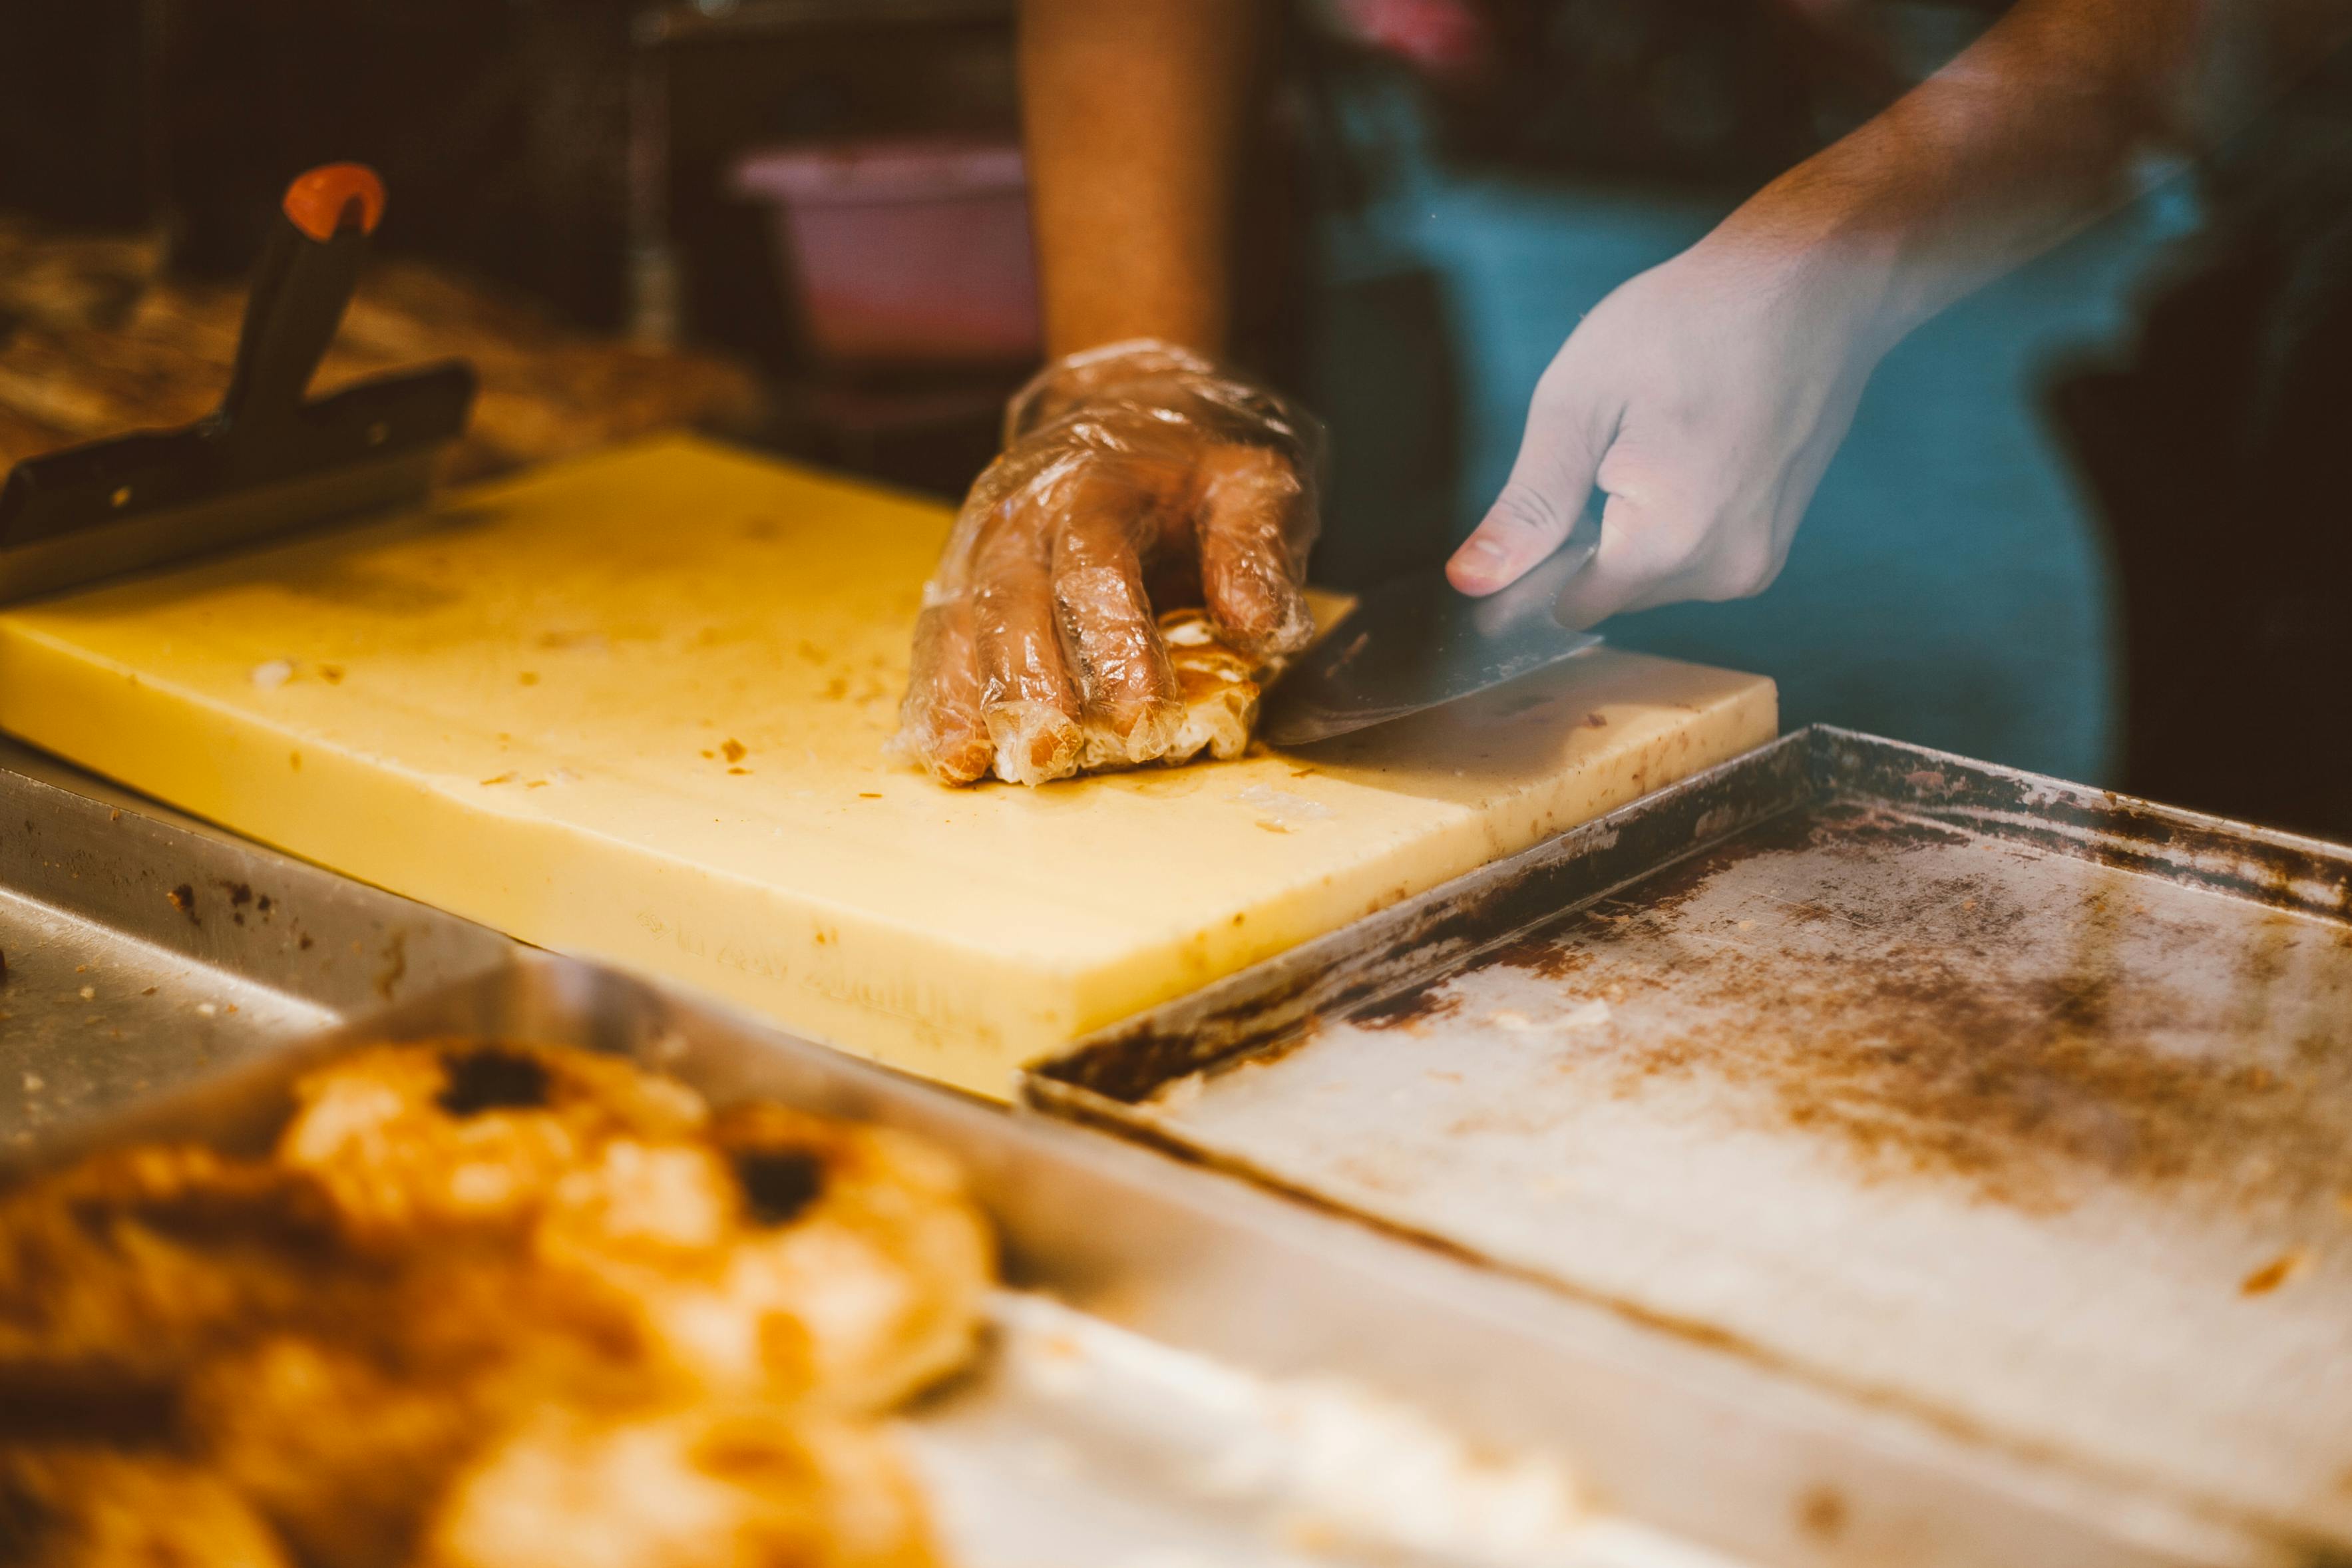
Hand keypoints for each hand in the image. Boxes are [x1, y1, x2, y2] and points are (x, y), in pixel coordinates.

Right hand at [893, 341, 1320, 785]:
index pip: (1096, 569)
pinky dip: (934, 701)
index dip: (1116, 643)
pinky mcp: (959, 585)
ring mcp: (979, 550)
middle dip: (1026, 682)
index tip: (1143, 712)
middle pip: (1010, 602)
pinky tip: (945, 756)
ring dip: (962, 699)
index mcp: (1093, 486)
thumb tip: (1259, 623)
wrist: (1131, 408)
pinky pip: (935, 643)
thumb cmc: (1198, 463)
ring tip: (973, 764)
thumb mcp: (1254, 481)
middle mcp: (1020, 517)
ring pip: (956, 624)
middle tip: (1050, 751)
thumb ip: (1256, 548)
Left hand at [1446, 237, 1885, 625]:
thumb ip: (1527, 505)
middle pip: (1612, 594)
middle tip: (1606, 446)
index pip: (1567, 607)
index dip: (1533, 570)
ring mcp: (1759, 560)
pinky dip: (1671, 522)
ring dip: (1632, 530)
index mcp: (1668, 539)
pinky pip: (1693, 559)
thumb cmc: (1694, 320)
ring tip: (1654, 441)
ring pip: (1652, 579)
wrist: (1814, 285)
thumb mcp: (1579, 401)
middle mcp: (1724, 569)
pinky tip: (1683, 453)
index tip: (1534, 511)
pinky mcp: (1774, 544)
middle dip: (1589, 541)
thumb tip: (1472, 581)